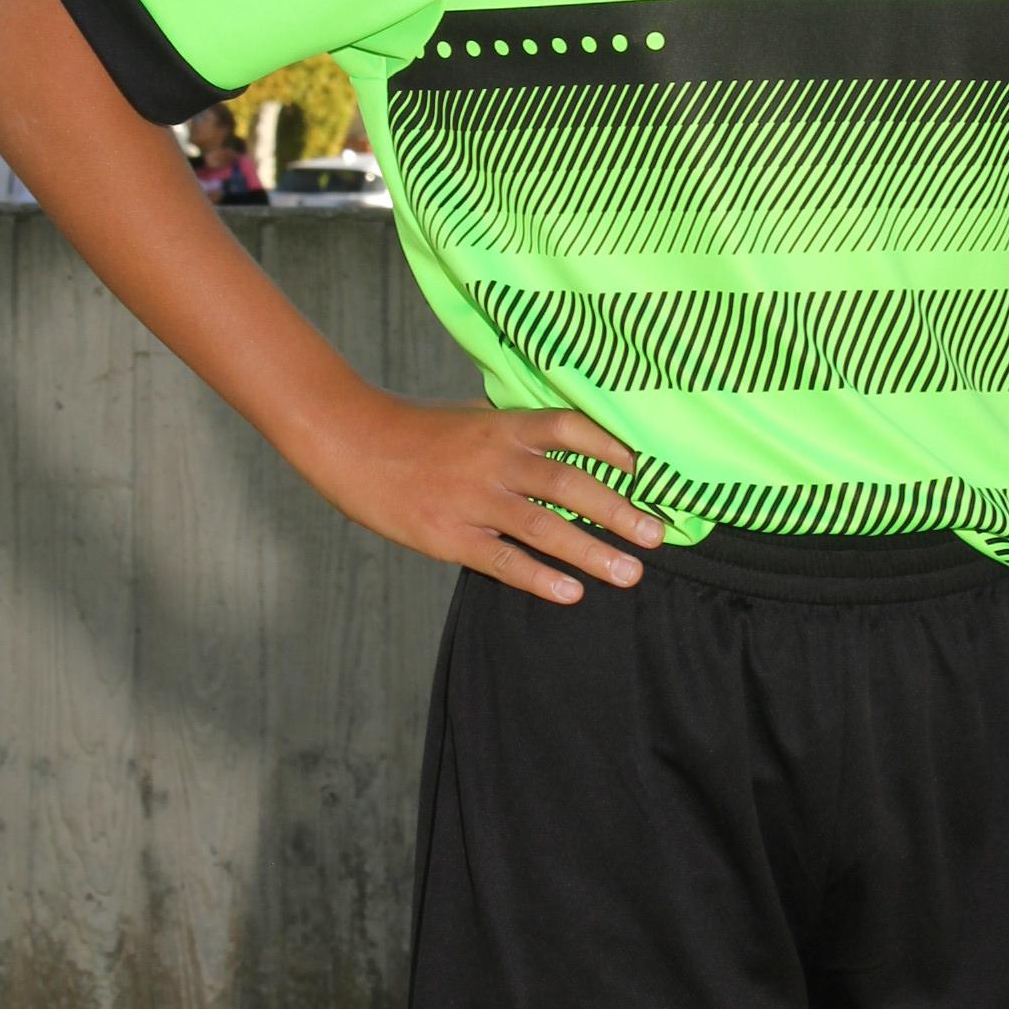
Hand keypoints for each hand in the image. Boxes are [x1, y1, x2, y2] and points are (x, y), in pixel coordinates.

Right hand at [294, 390, 665, 603]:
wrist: (350, 442)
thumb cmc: (417, 429)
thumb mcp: (471, 415)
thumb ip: (516, 429)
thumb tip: (567, 437)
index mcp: (503, 426)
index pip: (568, 429)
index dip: (609, 447)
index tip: (645, 471)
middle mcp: (495, 460)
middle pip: (568, 484)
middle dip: (618, 511)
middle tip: (658, 535)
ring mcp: (472, 500)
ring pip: (544, 528)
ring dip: (591, 551)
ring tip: (630, 572)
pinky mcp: (448, 536)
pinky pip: (502, 560)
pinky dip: (538, 577)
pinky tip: (571, 593)